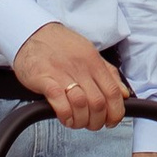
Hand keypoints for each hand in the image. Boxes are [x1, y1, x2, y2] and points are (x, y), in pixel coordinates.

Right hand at [13, 23, 128, 130]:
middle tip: (92, 124)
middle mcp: (80, 67)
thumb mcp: (89, 54)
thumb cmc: (60, 46)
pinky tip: (65, 117)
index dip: (116, 112)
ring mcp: (62, 72)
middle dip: (97, 121)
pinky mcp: (43, 78)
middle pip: (98, 102)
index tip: (111, 121)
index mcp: (94, 61)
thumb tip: (124, 94)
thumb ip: (108, 74)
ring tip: (77, 122)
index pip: (113, 92)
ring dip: (81, 120)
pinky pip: (59, 101)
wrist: (32, 33)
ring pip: (81, 104)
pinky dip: (65, 114)